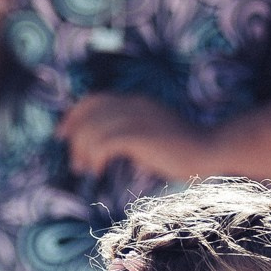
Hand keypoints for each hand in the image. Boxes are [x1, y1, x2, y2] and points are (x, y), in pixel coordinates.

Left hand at [57, 93, 203, 180]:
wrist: (209, 150)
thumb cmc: (181, 149)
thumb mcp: (150, 132)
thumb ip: (129, 130)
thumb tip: (101, 143)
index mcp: (135, 100)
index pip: (93, 99)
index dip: (73, 115)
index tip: (61, 135)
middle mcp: (133, 104)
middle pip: (88, 115)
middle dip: (75, 139)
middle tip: (76, 163)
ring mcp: (137, 118)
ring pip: (92, 129)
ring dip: (83, 151)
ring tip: (87, 169)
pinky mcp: (140, 135)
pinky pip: (104, 143)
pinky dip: (96, 158)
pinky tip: (99, 170)